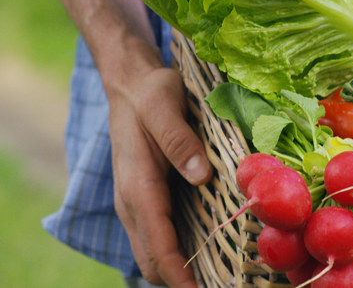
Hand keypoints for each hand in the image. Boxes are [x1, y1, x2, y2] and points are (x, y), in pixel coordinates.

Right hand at [108, 67, 211, 286]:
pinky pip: (158, 240)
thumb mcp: (164, 104)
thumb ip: (178, 139)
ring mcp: (136, 205)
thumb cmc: (150, 93)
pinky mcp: (146, 202)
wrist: (130, 85)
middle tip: (222, 285)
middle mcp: (132, 203)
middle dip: (180, 282)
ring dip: (179, 272)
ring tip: (219, 278)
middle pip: (151, 262)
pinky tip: (208, 254)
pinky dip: (177, 255)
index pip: (156, 244)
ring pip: (152, 255)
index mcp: (137, 185)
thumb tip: (200, 174)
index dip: (178, 274)